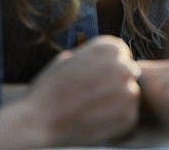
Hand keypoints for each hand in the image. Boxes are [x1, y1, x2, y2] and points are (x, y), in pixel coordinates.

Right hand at [23, 36, 141, 145]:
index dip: (109, 65)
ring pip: (130, 93)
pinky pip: (128, 115)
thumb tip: (106, 61)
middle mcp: (123, 66)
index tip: (96, 77)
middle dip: (114, 82)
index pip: (121, 52)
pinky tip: (94, 120)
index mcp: (109, 47)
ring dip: (117, 100)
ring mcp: (128, 92)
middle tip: (93, 95)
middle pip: (128, 72)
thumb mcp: (68, 58)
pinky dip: (116, 120)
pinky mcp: (128, 116)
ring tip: (91, 108)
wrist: (38, 120)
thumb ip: (91, 57)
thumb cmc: (49, 89)